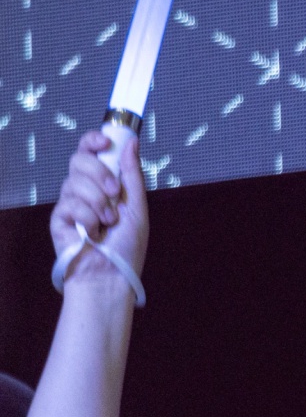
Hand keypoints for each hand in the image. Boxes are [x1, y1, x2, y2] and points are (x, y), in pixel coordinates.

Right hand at [51, 129, 146, 292]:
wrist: (111, 276)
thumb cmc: (126, 247)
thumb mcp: (136, 209)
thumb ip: (132, 176)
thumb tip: (131, 141)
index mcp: (104, 184)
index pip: (91, 152)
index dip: (94, 140)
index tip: (104, 141)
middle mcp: (85, 190)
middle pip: (80, 159)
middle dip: (99, 172)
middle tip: (113, 193)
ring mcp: (70, 202)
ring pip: (75, 180)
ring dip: (97, 201)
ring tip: (108, 222)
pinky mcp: (58, 217)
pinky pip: (69, 203)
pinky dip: (87, 217)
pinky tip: (92, 233)